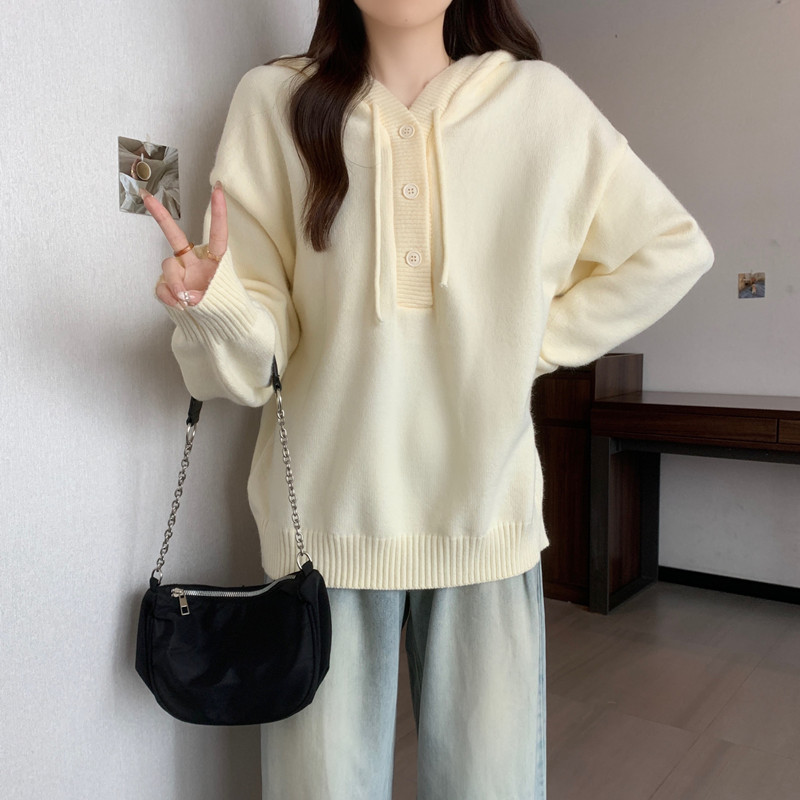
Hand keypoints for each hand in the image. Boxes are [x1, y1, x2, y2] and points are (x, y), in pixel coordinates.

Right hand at [142, 182, 227, 307]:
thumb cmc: (222, 305)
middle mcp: (194, 261)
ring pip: (167, 266)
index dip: (219, 212)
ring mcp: (179, 272)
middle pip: (175, 237)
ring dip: (176, 284)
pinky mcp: (167, 286)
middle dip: (160, 215)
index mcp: (214, 259)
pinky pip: (161, 287)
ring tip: (189, 300)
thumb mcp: (220, 300)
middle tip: (147, 197)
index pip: (218, 233)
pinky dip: (169, 298)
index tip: (218, 188)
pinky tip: (180, 305)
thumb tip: (182, 295)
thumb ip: (200, 294)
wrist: (214, 323)